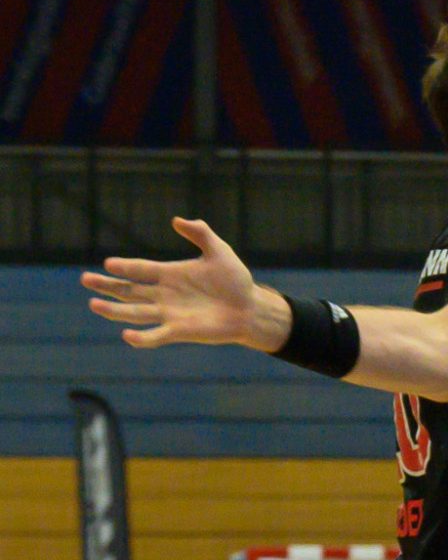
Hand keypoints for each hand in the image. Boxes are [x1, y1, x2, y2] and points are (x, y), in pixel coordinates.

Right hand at [80, 217, 283, 349]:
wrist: (251, 308)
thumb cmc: (236, 281)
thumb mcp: (219, 252)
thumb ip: (200, 234)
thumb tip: (177, 220)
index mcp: (169, 274)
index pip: (140, 269)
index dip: (125, 267)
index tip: (109, 264)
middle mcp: (164, 294)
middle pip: (129, 290)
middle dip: (107, 286)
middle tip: (84, 279)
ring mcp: (169, 314)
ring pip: (135, 312)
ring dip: (114, 310)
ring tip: (93, 304)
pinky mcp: (180, 331)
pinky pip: (157, 335)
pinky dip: (143, 338)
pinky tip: (127, 335)